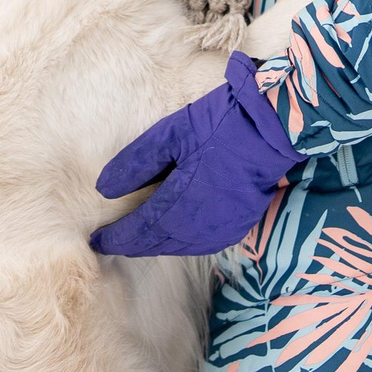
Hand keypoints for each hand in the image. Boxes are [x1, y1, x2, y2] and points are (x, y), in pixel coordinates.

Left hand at [90, 52, 303, 257]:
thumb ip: (136, 163)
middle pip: (157, 244)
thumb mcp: (171, 135)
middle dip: (132, 245)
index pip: (139, 230)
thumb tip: (104, 188)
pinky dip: (181, 243)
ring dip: (156, 245)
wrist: (274, 129)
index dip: (116, 238)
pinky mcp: (239, 224)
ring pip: (180, 247)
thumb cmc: (221, 125)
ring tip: (137, 241)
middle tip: (111, 243)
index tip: (97, 240)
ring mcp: (222, 228)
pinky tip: (175, 235)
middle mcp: (200, 226)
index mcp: (180, 204)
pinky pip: (202, 243)